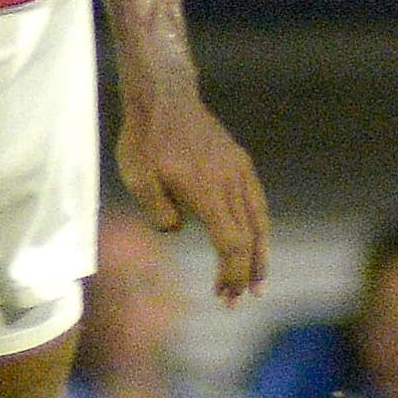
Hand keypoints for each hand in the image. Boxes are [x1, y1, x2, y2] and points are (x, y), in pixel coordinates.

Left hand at [120, 78, 268, 301]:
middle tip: (239, 300)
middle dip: (246, 273)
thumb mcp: (138, 178)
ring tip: (257, 281)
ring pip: (259, 221)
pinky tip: (253, 242)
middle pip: (250, 238)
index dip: (231, 272)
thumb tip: (178, 229)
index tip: (225, 294)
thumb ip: (159, 211)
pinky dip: (258, 228)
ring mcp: (239, 172)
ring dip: (260, 254)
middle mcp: (232, 184)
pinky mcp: (240, 163)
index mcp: (208, 192)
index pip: (231, 243)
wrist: (164, 97)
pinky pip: (256, 203)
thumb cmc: (144, 140)